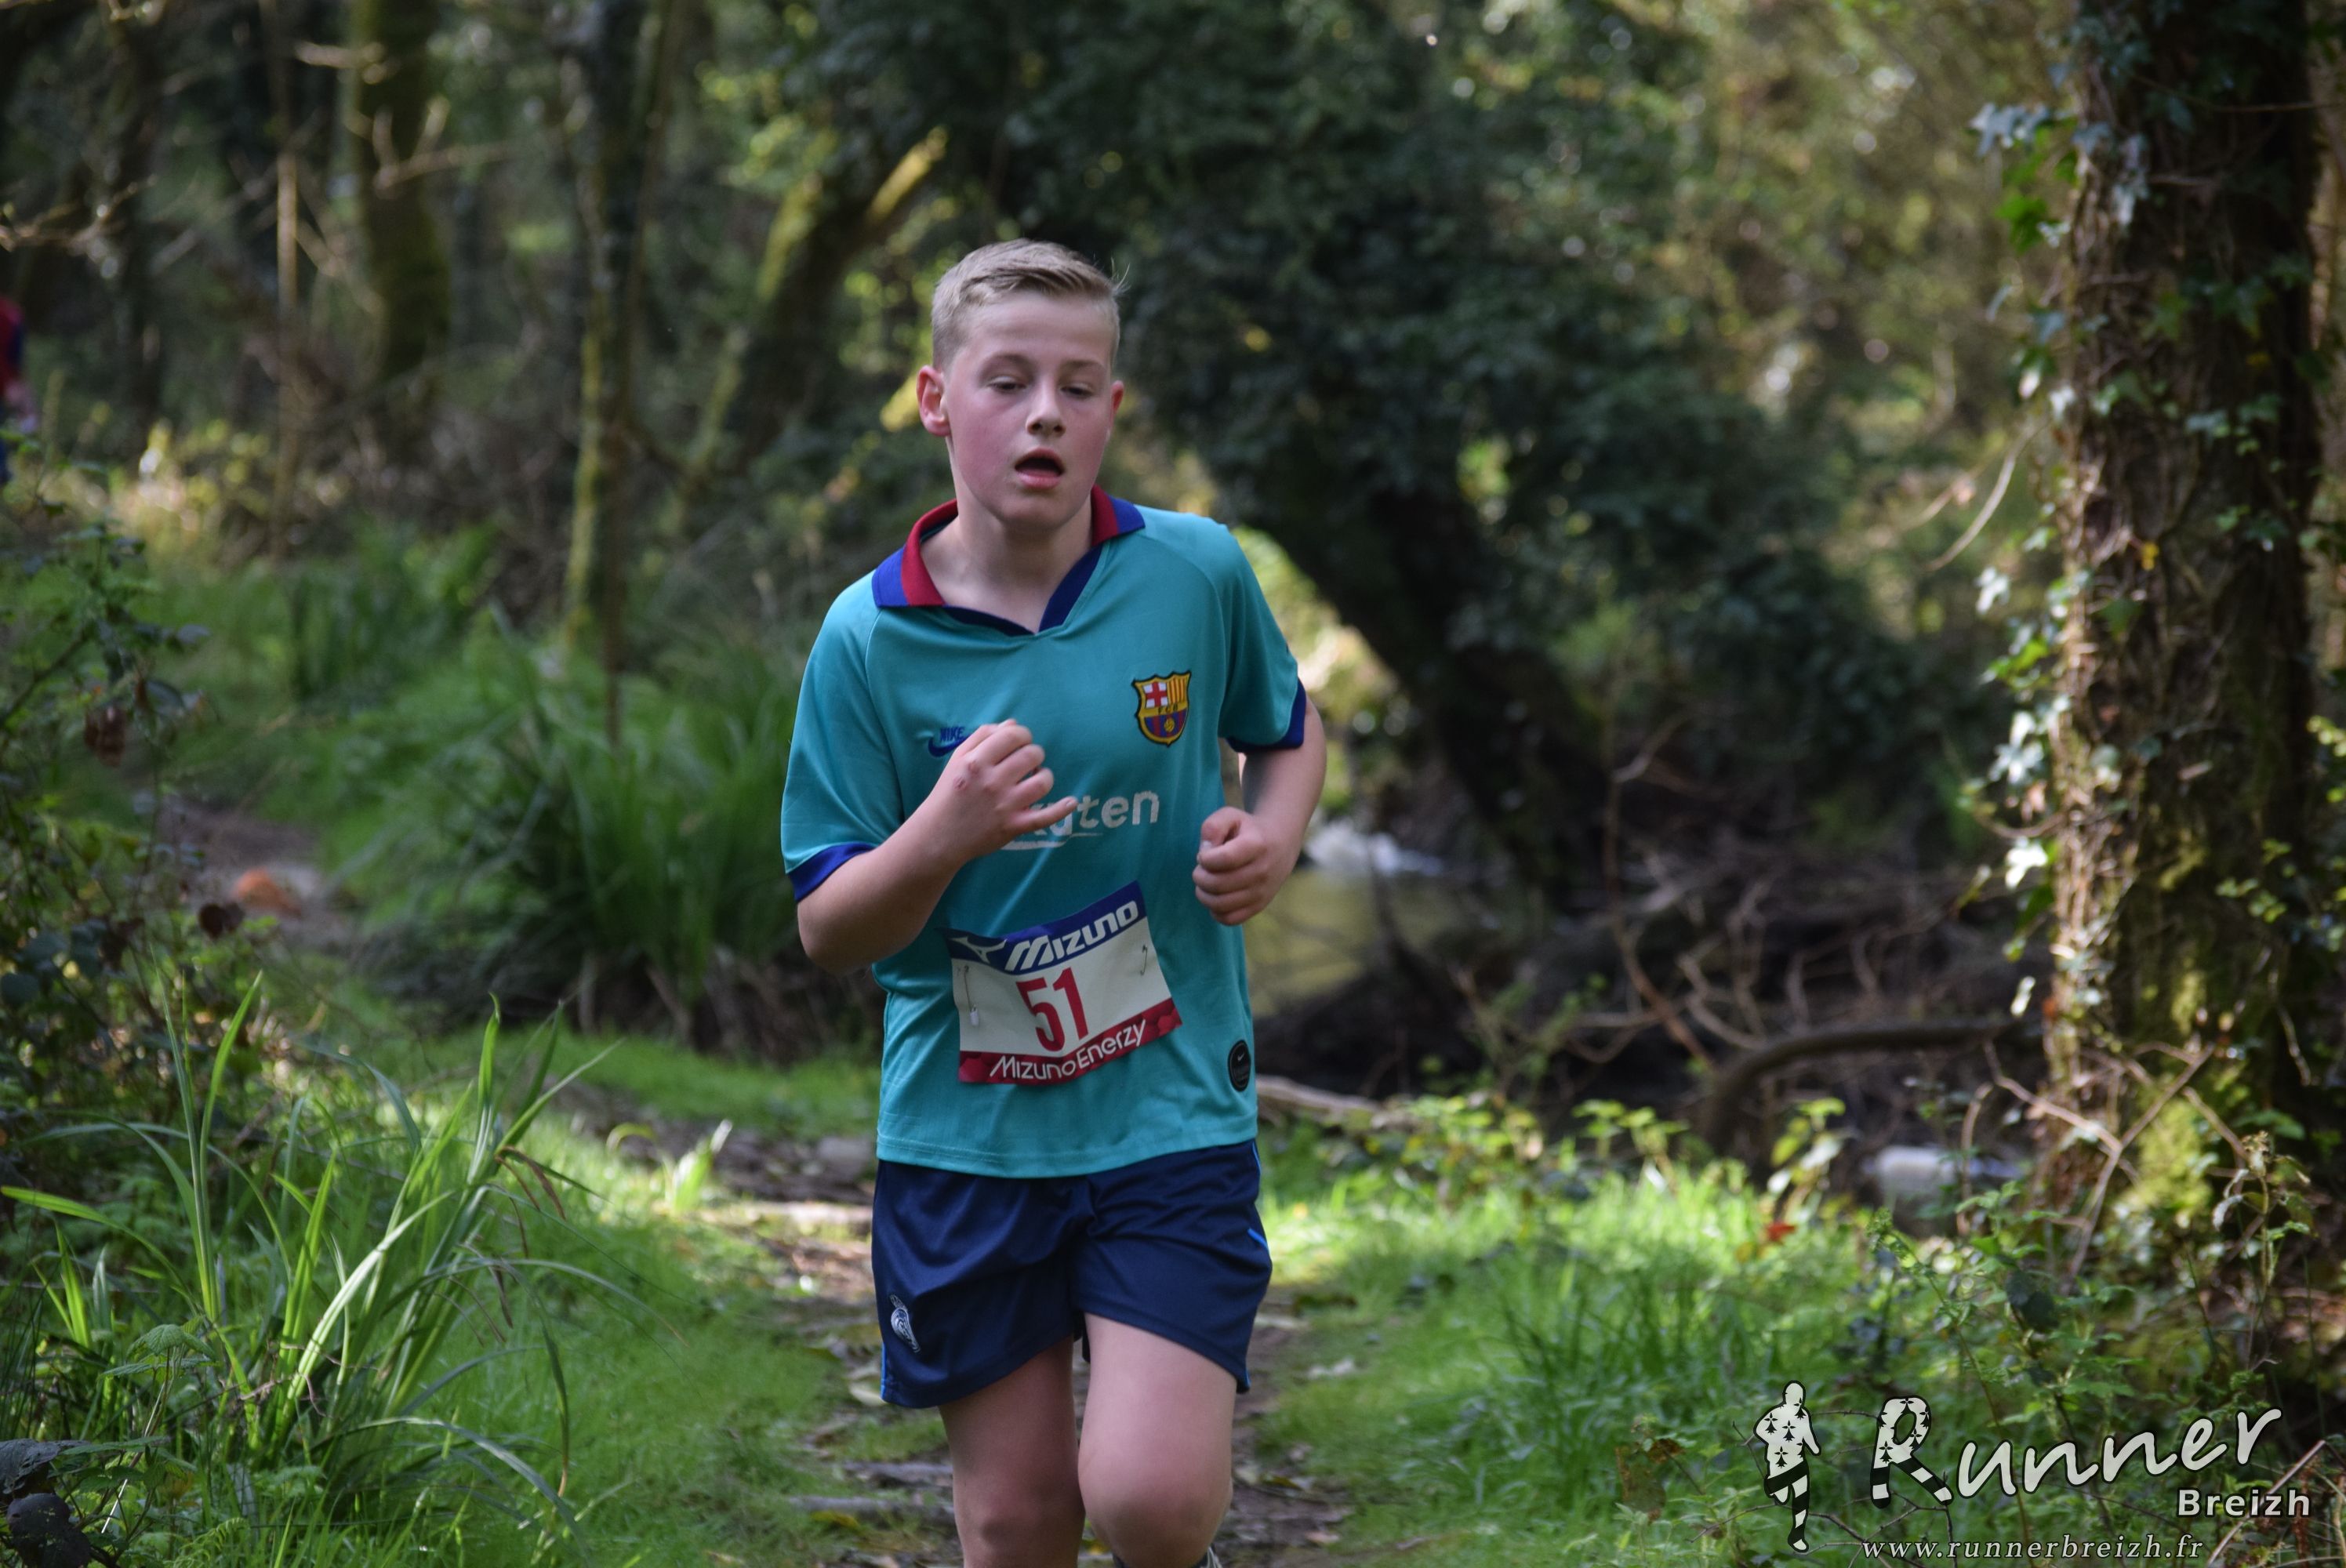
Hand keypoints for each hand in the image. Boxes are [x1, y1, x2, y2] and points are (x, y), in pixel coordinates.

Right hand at [910, 720, 1076, 868]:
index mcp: (976, 761)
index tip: (1020, 742)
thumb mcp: (957, 759)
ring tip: (1035, 778)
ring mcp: (1005, 805)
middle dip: (1034, 754)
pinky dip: (1061, 809)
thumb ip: (982, 737)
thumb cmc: (950, 793)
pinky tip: (1072, 801)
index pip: (1014, 735)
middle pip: (1032, 755)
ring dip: (1044, 776)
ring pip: (1042, 782)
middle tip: (1027, 762)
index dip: (1023, 735)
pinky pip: (1045, 817)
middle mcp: (992, 781)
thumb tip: (1012, 724)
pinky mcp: (1013, 826)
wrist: (939, 835)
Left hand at [1192, 805, 1299, 924]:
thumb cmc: (1248, 829)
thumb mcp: (1230, 816)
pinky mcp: (1259, 905)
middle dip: (1199, 876)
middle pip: (1218, 884)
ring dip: (1203, 894)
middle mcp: (1263, 871)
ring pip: (1221, 904)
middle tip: (1200, 869)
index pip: (1224, 859)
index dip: (1205, 858)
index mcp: (1257, 845)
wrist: (1281, 843)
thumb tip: (1204, 852)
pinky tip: (1215, 896)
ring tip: (1205, 883)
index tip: (1204, 855)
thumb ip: (1212, 826)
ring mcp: (1262, 891)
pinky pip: (1230, 919)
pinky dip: (1215, 911)